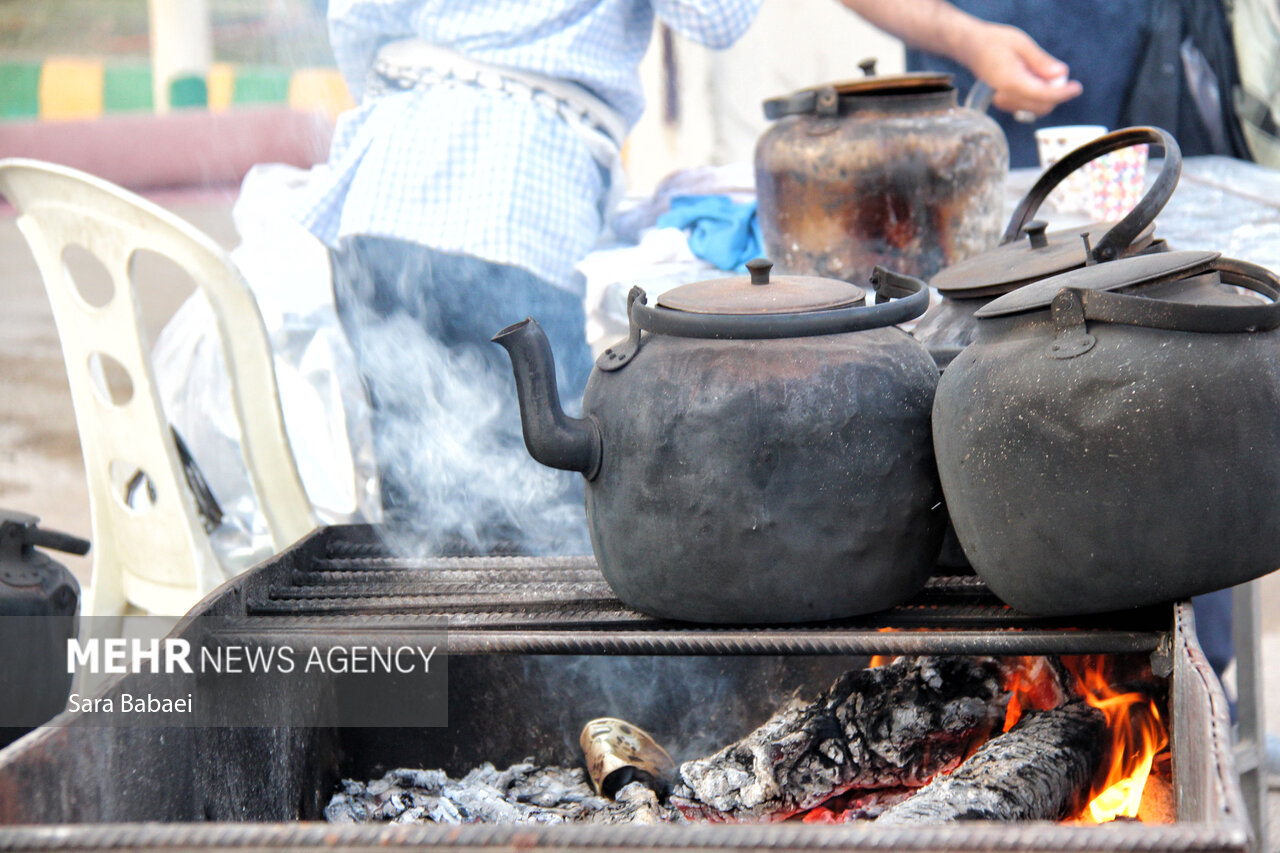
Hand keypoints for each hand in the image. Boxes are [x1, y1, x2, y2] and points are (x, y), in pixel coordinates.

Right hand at [961, 23, 1082, 117]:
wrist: (970, 47)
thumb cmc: (994, 41)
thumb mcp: (1021, 44)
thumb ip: (1041, 61)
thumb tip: (1061, 74)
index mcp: (1012, 80)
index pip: (1043, 94)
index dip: (1063, 93)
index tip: (1076, 87)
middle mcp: (1007, 94)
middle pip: (1041, 106)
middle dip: (1056, 94)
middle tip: (1059, 73)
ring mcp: (1003, 99)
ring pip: (1034, 108)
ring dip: (1046, 95)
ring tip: (1042, 72)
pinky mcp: (1003, 100)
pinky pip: (1025, 106)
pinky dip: (1035, 96)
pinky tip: (1032, 79)